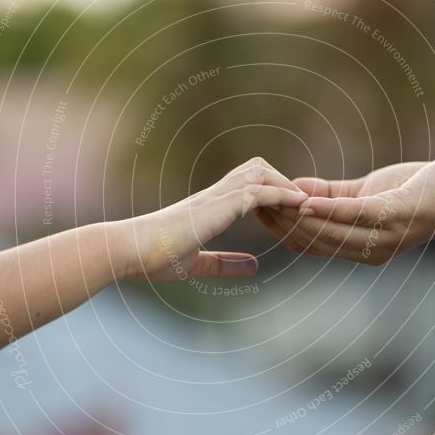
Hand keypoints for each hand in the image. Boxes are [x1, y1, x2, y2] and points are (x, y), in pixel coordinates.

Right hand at [117, 157, 307, 280]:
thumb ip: (224, 263)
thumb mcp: (197, 264)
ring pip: (259, 173)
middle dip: (281, 180)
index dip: (269, 189)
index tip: (288, 205)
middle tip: (300, 202)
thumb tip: (254, 266)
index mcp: (208, 206)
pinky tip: (298, 204)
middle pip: (256, 168)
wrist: (128, 251)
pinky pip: (258, 191)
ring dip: (286, 184)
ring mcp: (215, 197)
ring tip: (307, 201)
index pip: (244, 183)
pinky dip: (282, 194)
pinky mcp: (217, 205)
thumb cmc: (153, 258)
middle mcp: (213, 195)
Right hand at [256, 157, 434, 264]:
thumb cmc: (418, 191)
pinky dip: (324, 208)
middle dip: (278, 223)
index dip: (278, 230)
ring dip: (292, 217)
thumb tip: (295, 191)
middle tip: (250, 202)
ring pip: (325, 231)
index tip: (252, 209)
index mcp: (359, 249)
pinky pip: (351, 214)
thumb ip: (332, 196)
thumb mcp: (367, 194)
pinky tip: (300, 199)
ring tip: (266, 199)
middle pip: (311, 241)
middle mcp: (368, 252)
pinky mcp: (394, 215)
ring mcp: (382, 237)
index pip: (308, 245)